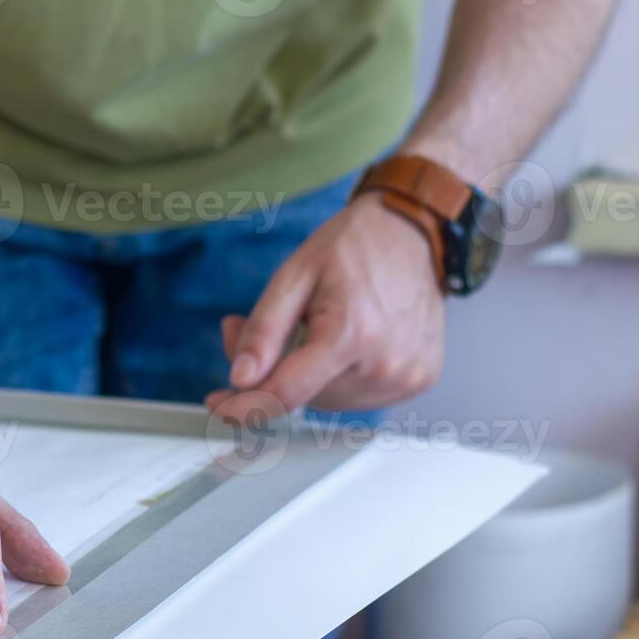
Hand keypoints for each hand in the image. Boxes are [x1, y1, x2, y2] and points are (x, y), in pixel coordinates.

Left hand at [205, 194, 445, 418]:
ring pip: (330, 402)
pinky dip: (341, 379)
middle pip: (305, 398)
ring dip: (311, 378)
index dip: (245, 406)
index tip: (220, 406)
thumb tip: (240, 379)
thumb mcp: (293, 277)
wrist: (413, 231)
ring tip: (318, 330)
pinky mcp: (419, 379)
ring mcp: (406, 376)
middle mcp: (384, 364)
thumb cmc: (354, 247)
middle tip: (278, 331)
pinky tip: (347, 343)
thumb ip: (263, 331)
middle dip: (278, 374)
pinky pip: (360, 397)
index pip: (284, 394)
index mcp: (350, 335)